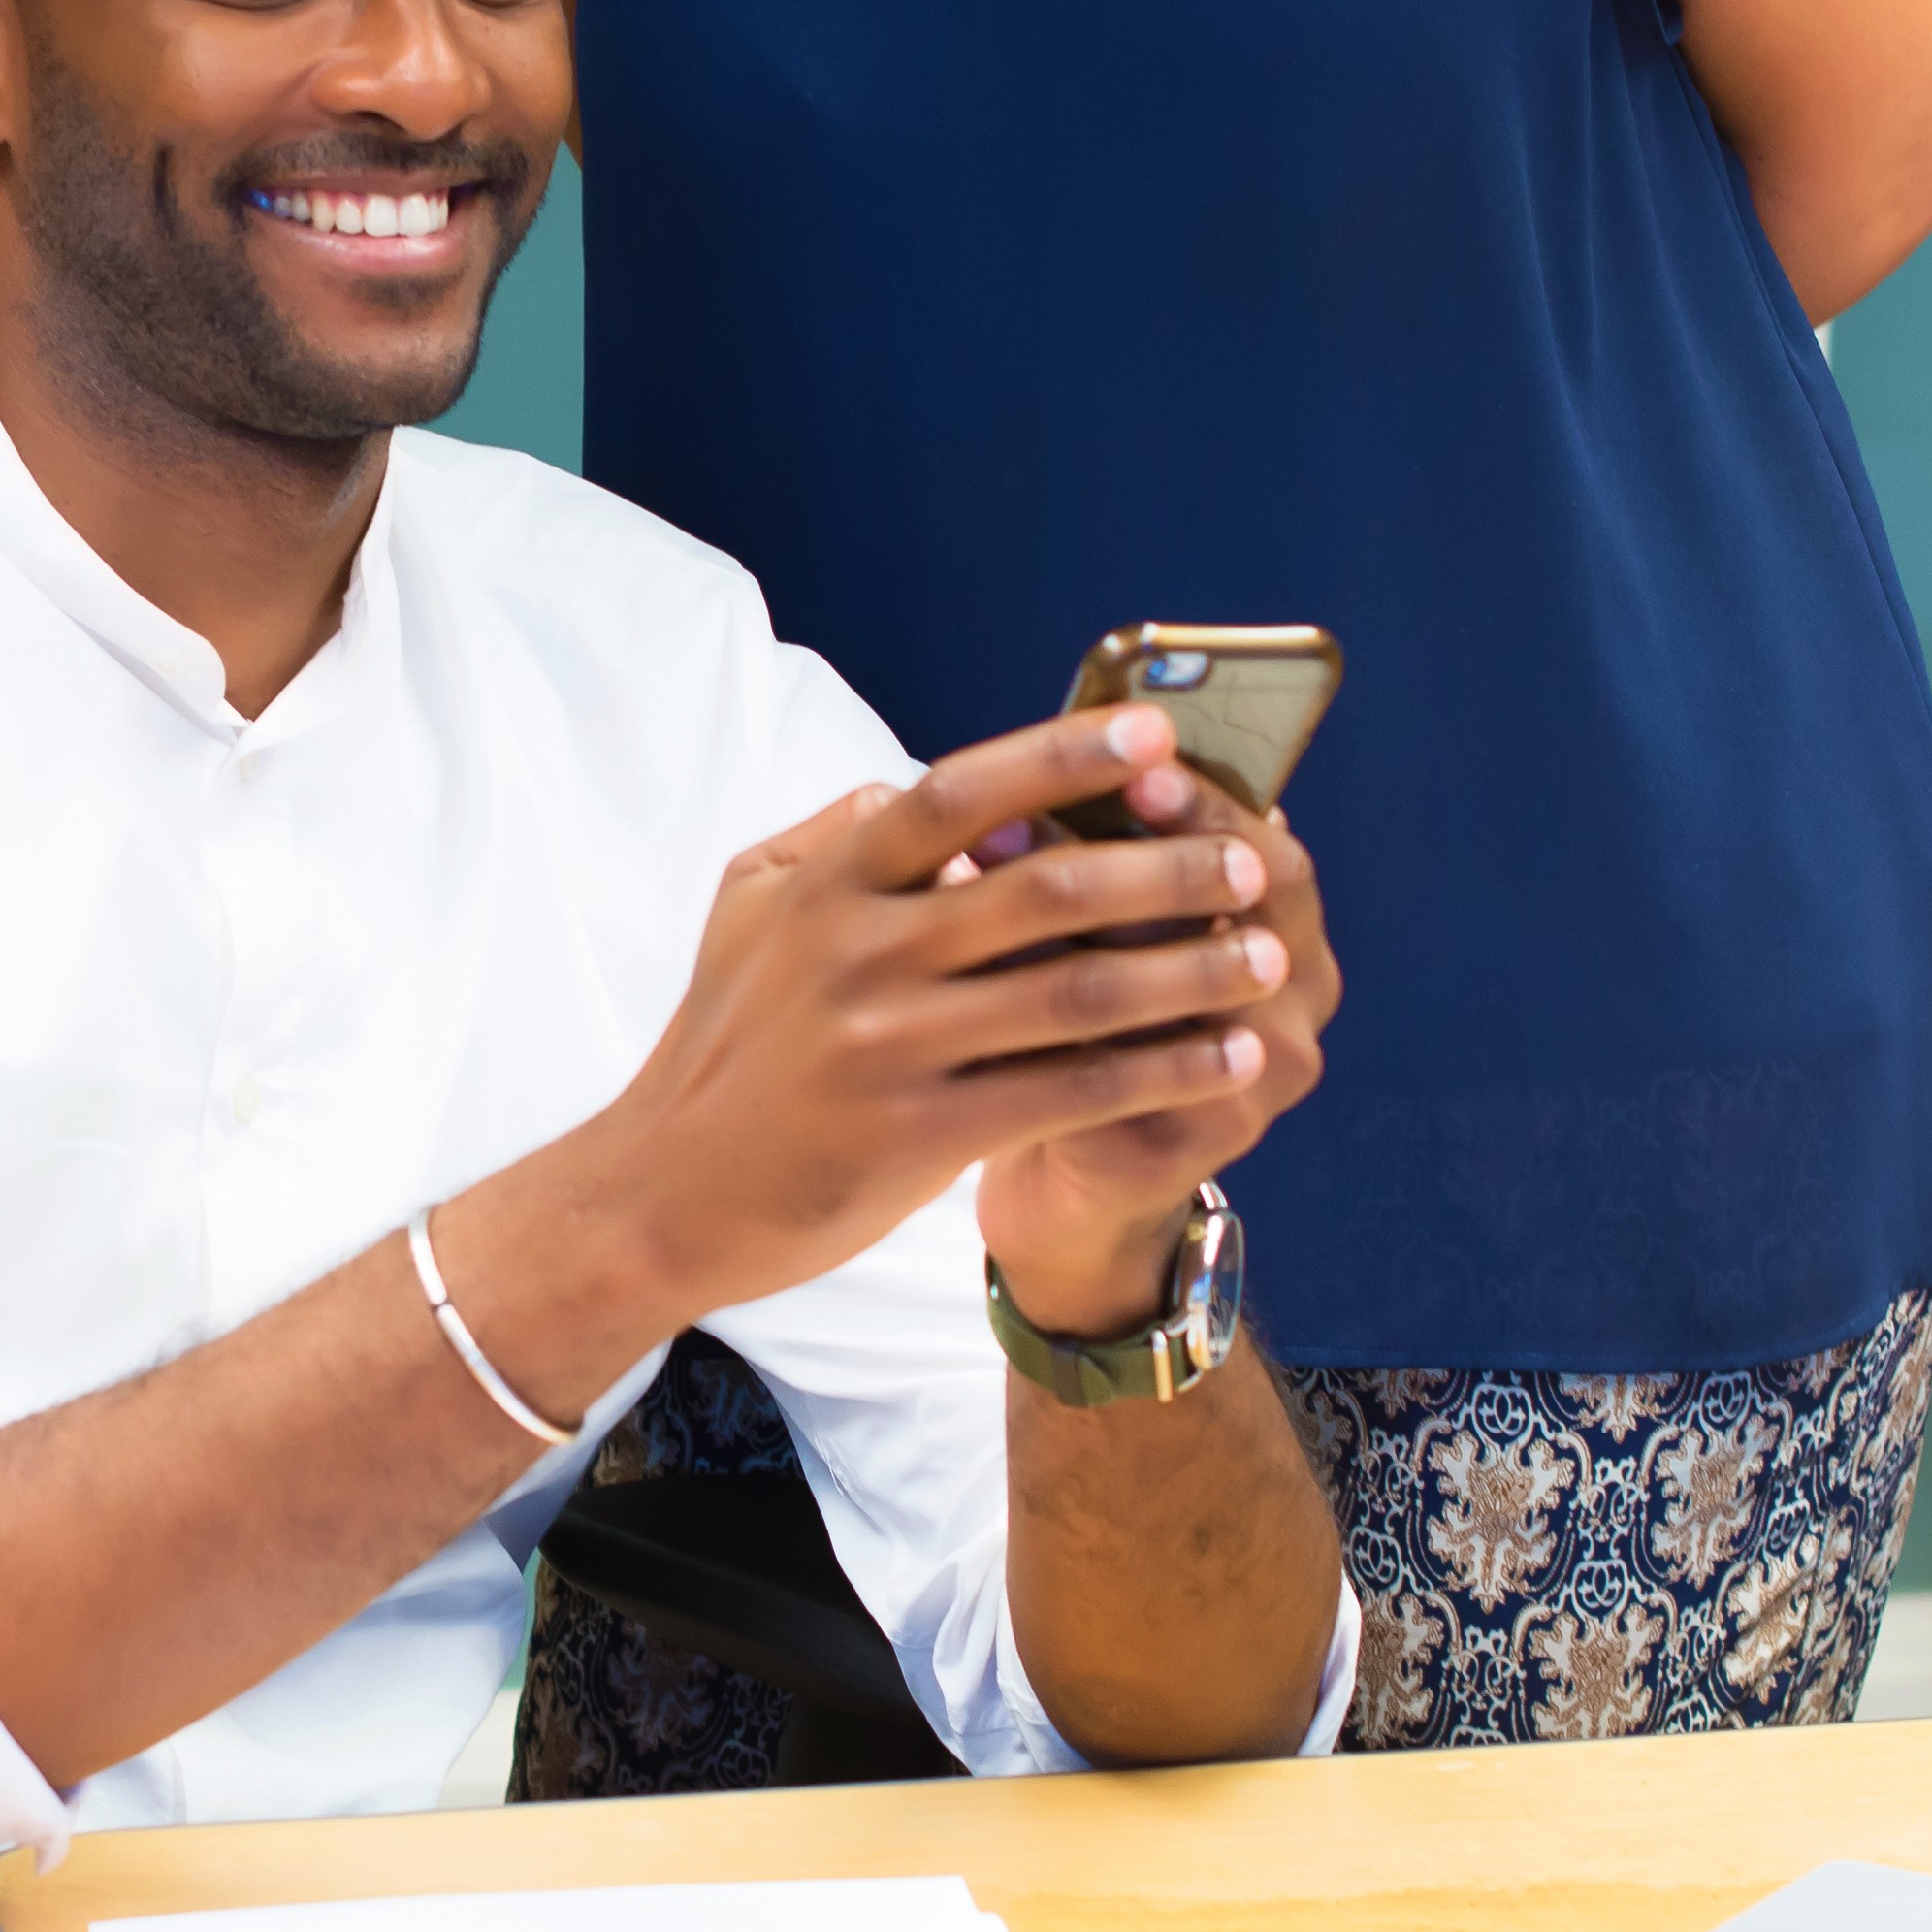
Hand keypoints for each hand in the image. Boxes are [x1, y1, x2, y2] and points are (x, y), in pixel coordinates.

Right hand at [468, 706, 1307, 1365]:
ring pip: (1073, 991)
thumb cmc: (723, 1047)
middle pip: (1043, 889)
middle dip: (1166, 870)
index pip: (956, 794)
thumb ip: (832, 839)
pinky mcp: (918, 1136)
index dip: (1059, 757)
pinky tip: (1227, 1057)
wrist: (663, 1194)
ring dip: (1188, 970)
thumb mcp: (746, 910)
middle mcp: (858, 953)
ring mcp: (889, 1046)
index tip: (1154, 737)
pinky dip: (1161, 1069)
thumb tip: (910, 784)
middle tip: (1253, 862)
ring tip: (1268, 956)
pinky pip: (1069, 1090)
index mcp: (827, 886)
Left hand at [965, 761, 1336, 1328]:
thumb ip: (1088, 858)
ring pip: (1196, 989)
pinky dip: (1073, 1025)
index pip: (1267, 846)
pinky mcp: (1202, 1142)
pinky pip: (1144, 1073)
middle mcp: (1296, 998)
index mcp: (1285, 925)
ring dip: (1104, 934)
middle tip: (1068, 817)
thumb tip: (1016, 786)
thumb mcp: (1089, 925)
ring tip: (1011, 887)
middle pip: (1258, 909)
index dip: (1205, 801)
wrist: (1069, 1168)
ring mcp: (1260, 1078)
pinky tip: (1001, 988)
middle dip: (1160, 858)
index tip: (1136, 756)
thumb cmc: (1073, 1018)